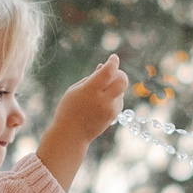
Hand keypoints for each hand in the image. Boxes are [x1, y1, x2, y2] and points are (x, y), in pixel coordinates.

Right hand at [36, 54, 126, 188]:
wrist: (71, 134)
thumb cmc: (69, 109)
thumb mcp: (75, 90)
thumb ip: (91, 77)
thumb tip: (103, 66)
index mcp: (90, 91)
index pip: (108, 71)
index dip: (113, 62)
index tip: (113, 57)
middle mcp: (103, 100)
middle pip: (122, 80)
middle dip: (120, 73)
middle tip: (112, 73)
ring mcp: (110, 109)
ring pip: (120, 89)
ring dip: (114, 86)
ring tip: (98, 92)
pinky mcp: (114, 115)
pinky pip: (119, 99)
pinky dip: (113, 96)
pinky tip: (100, 102)